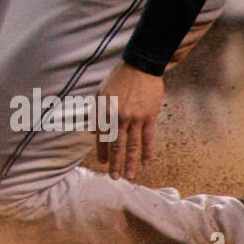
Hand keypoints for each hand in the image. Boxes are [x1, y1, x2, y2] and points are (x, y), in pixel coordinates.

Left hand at [96, 62, 163, 180]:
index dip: (102, 152)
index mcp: (104, 112)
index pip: (102, 137)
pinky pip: (148, 138)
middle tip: (114, 177)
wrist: (140, 66)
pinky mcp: (149, 117)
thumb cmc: (118, 79)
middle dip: (114, 163)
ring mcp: (135, 118)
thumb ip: (96, 113)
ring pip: (132, 146)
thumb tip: (93, 132)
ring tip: (129, 176)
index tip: (102, 163)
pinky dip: (147, 152)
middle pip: (116, 145)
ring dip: (130, 163)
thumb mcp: (100, 93)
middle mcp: (119, 117)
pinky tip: (146, 163)